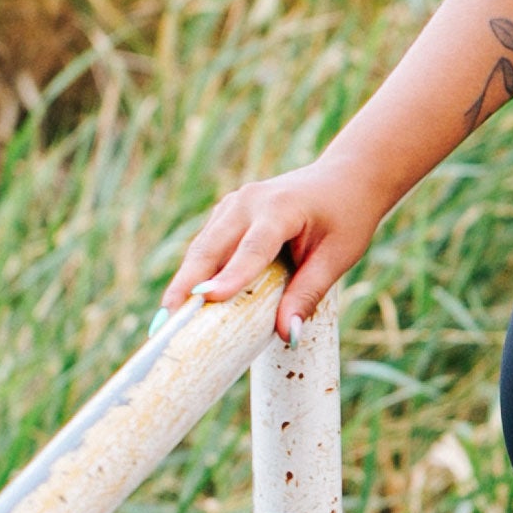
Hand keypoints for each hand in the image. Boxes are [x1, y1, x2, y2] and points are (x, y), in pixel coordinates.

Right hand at [163, 154, 389, 338]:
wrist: (345, 178)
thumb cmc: (346, 217)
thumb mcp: (338, 257)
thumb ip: (309, 293)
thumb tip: (288, 335)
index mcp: (281, 208)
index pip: (253, 247)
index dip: (230, 275)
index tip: (206, 299)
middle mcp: (249, 201)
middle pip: (211, 247)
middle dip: (186, 285)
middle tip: (167, 323)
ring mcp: (234, 204)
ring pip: (203, 248)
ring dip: (184, 282)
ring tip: (167, 321)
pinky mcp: (227, 214)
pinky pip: (208, 246)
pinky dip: (195, 273)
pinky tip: (184, 302)